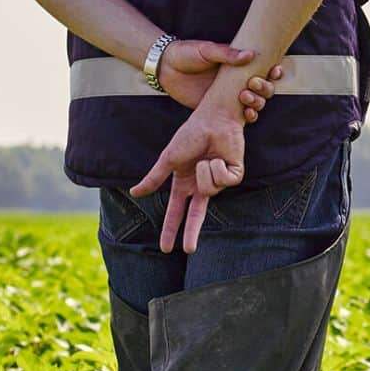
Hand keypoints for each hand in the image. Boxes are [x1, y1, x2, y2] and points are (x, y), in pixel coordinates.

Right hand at [128, 101, 245, 252]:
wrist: (214, 120)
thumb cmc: (191, 135)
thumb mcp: (169, 159)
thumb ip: (154, 178)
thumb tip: (134, 193)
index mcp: (184, 185)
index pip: (176, 212)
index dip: (170, 229)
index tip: (165, 249)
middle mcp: (201, 186)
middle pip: (196, 216)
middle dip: (191, 233)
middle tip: (188, 250)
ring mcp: (218, 181)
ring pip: (209, 191)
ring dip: (205, 171)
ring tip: (207, 157)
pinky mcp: (234, 174)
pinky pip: (223, 181)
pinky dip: (217, 167)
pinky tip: (218, 157)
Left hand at [157, 39, 282, 120]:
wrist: (164, 68)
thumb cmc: (187, 53)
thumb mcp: (207, 50)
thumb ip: (227, 54)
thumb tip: (250, 55)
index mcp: (239, 66)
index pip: (264, 69)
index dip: (273, 72)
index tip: (275, 70)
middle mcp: (238, 82)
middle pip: (263, 89)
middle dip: (265, 88)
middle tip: (253, 84)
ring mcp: (230, 97)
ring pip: (255, 104)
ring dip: (257, 103)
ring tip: (245, 98)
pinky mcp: (219, 110)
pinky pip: (240, 117)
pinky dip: (248, 116)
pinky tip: (247, 115)